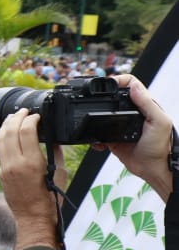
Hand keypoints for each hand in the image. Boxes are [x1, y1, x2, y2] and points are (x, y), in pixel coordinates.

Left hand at [0, 110, 60, 245]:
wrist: (33, 217)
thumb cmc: (51, 198)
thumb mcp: (60, 173)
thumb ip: (55, 152)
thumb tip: (52, 137)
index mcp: (32, 163)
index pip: (27, 131)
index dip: (31, 119)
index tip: (37, 116)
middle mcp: (15, 163)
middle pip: (10, 131)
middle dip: (17, 117)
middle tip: (24, 111)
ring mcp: (5, 168)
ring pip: (0, 139)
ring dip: (6, 125)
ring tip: (13, 116)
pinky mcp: (1, 173)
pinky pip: (0, 150)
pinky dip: (3, 137)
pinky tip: (8, 132)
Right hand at [101, 74, 175, 198]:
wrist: (152, 169)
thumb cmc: (160, 147)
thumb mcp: (159, 122)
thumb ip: (148, 104)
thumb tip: (134, 87)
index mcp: (145, 106)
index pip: (131, 84)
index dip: (119, 80)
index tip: (108, 84)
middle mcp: (132, 113)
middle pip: (113, 96)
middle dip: (102, 95)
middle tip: (93, 97)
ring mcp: (120, 125)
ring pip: (102, 113)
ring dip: (94, 115)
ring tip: (90, 116)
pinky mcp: (112, 138)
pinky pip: (98, 133)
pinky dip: (93, 136)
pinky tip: (96, 141)